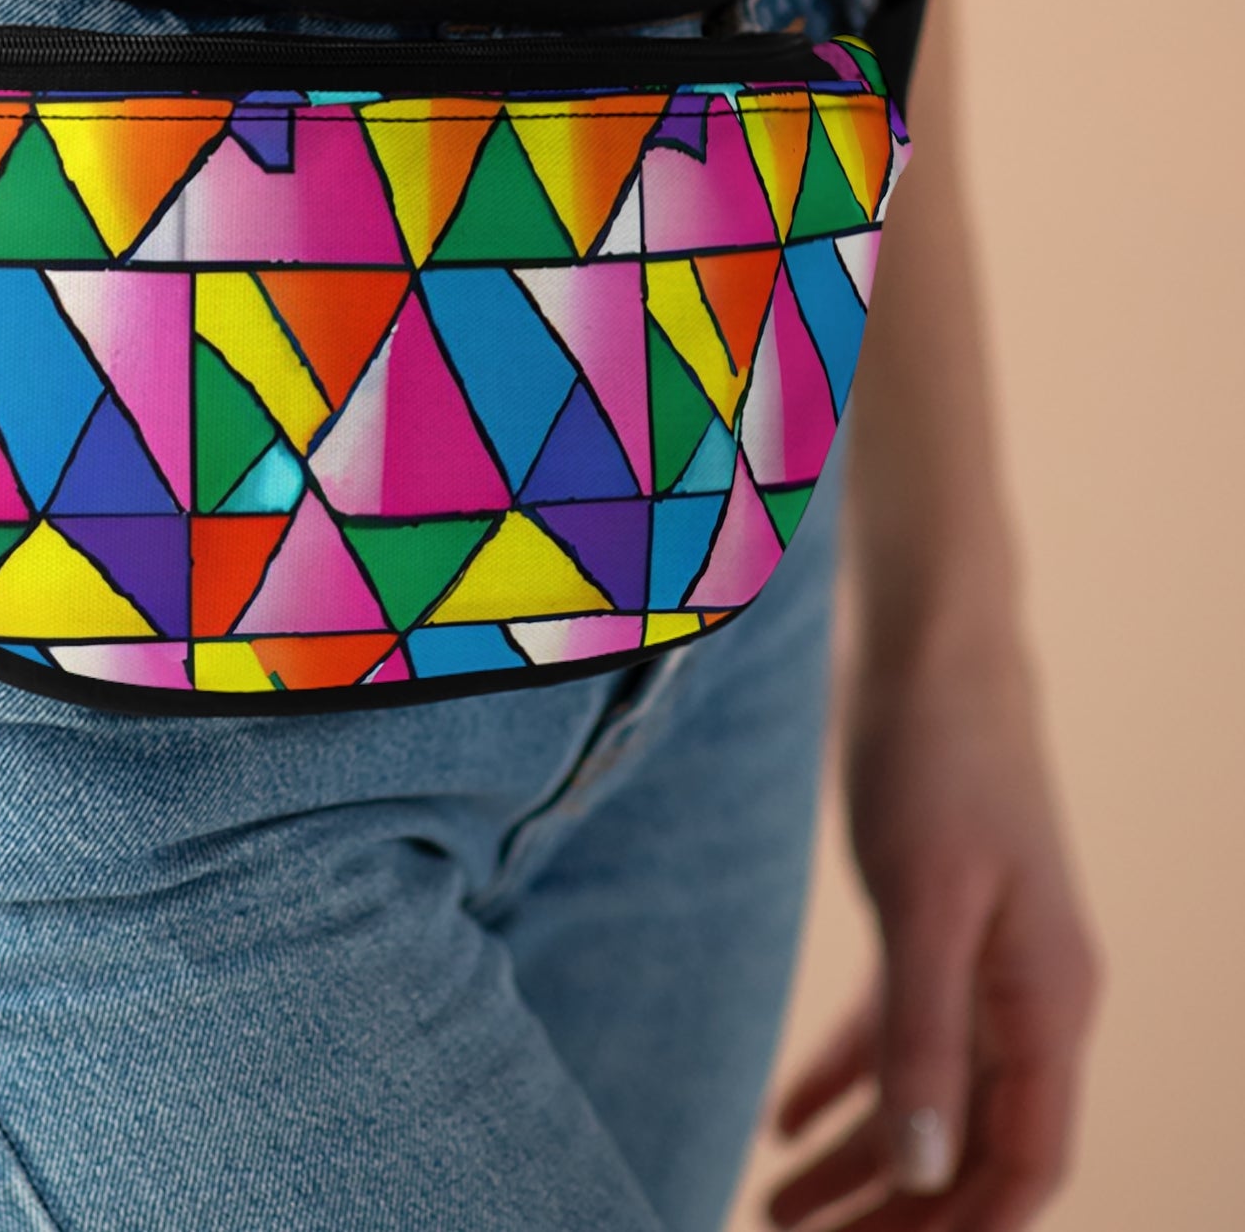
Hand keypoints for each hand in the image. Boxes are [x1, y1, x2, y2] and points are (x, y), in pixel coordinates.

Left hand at [767, 617, 1100, 1230]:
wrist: (931, 646)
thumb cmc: (937, 758)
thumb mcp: (926, 899)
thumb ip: (925, 1033)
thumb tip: (927, 1174)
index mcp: (1050, 1001)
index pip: (1023, 1163)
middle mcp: (1027, 994)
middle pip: (968, 1145)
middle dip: (893, 1213)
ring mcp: (982, 957)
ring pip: (926, 1095)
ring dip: (857, 1162)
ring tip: (770, 1209)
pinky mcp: (932, 919)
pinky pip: (895, 1030)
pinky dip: (844, 1080)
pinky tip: (782, 1121)